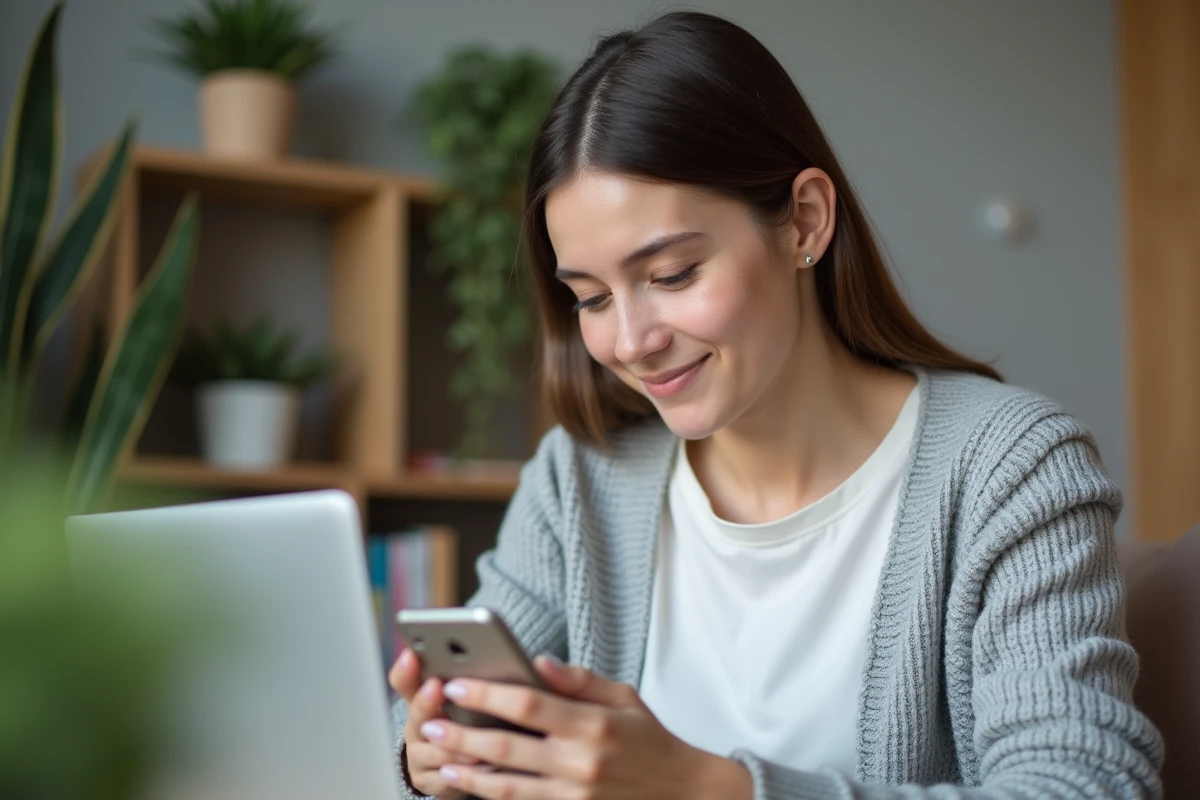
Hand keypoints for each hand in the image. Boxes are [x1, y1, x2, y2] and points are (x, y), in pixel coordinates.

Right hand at [389, 648, 480, 798]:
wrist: (457, 765)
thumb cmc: (466, 722)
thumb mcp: (465, 695)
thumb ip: (470, 674)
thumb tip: (494, 649)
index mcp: (423, 699)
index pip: (405, 680)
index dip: (406, 669)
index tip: (411, 654)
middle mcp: (417, 726)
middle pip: (417, 714)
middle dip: (427, 700)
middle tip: (435, 686)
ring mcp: (420, 755)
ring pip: (435, 750)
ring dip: (458, 744)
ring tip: (479, 735)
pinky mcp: (430, 781)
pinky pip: (448, 778)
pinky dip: (469, 772)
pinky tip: (488, 764)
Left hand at [416, 654, 752, 799]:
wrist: (683, 792)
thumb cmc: (649, 739)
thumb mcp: (622, 697)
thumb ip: (578, 679)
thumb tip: (536, 661)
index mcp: (592, 724)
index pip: (528, 704)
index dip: (487, 695)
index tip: (456, 685)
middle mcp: (581, 762)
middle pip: (506, 748)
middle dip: (461, 734)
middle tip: (428, 722)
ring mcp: (575, 796)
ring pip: (506, 786)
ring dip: (466, 772)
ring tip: (438, 758)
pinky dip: (491, 795)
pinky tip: (470, 783)